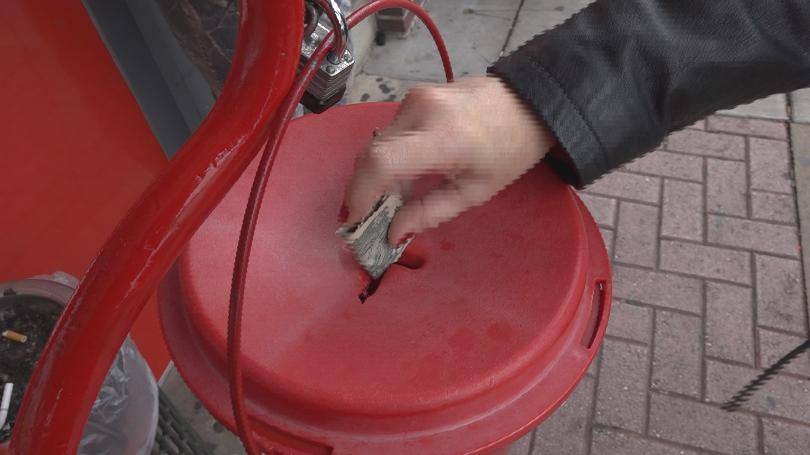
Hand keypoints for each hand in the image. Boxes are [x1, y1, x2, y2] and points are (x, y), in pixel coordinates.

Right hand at [344, 75, 556, 243]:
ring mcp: (416, 97)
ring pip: (376, 142)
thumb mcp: (476, 191)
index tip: (354, 218)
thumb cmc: (510, 150)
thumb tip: (393, 233)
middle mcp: (422, 110)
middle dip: (362, 189)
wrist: (529, 102)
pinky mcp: (415, 94)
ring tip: (384, 200)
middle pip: (371, 153)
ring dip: (373, 173)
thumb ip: (430, 212)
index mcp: (444, 137)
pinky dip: (386, 155)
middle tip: (364, 217)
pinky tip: (399, 175)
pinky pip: (388, 131)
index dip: (360, 192)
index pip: (381, 162)